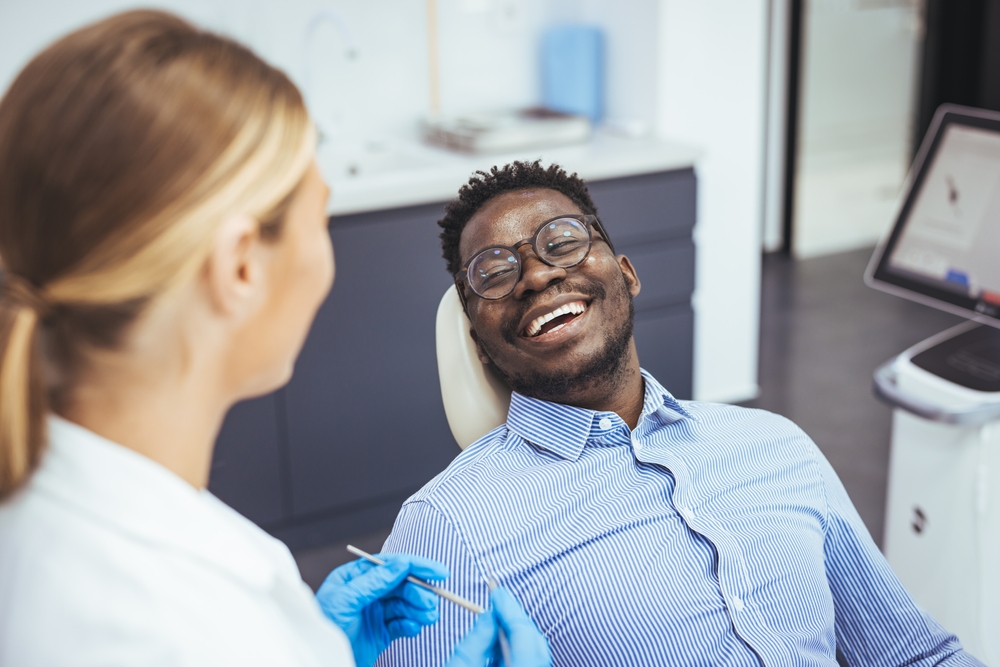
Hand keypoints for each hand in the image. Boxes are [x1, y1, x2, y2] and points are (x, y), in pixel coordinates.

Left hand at [316, 553, 448, 666]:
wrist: (321, 664)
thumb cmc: (323, 630)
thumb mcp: (345, 600)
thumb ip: (373, 582)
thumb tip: (401, 563)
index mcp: (354, 578)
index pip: (390, 565)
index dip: (416, 566)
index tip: (438, 573)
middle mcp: (366, 593)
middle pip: (400, 585)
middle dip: (418, 592)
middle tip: (430, 604)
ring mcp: (374, 614)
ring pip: (404, 605)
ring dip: (419, 609)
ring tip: (429, 618)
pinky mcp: (380, 634)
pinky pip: (402, 625)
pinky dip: (411, 625)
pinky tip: (413, 628)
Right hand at [447, 588, 551, 666]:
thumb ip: (474, 643)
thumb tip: (488, 616)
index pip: (524, 635)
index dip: (510, 609)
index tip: (496, 591)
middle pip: (536, 644)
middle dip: (516, 620)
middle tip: (497, 601)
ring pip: (534, 654)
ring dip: (515, 635)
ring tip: (493, 621)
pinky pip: (529, 664)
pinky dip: (514, 651)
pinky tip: (496, 644)